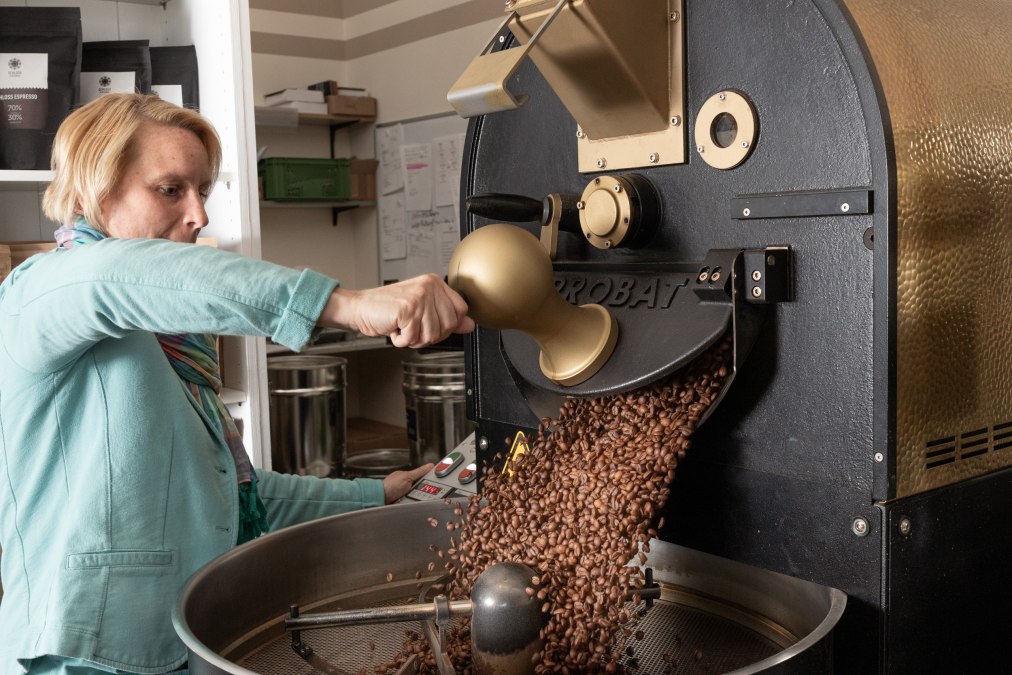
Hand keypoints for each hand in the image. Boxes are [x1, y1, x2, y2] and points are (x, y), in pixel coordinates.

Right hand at [322, 274, 475, 347]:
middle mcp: (429, 287)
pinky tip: (394, 329)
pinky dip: (401, 341)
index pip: (461, 311)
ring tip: (402, 327)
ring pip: (432, 335)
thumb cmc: (387, 309)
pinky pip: (413, 339)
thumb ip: (446, 316)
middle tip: (412, 328)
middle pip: (449, 325)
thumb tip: (470, 325)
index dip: (447, 326)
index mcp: (435, 283)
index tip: (429, 324)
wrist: (359, 308)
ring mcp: (419, 297)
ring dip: (414, 339)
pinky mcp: (407, 309)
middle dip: (430, 335)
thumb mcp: (421, 310)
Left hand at [383, 463, 433, 503]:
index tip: (439, 479)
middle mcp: (407, 485)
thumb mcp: (407, 477)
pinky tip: (412, 504)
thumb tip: (429, 465)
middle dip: (425, 491)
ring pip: (419, 497)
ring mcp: (406, 495)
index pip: (423, 475)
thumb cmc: (389, 486)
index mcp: (408, 476)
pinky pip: (414, 503)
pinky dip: (414, 504)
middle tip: (421, 491)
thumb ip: (419, 472)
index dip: (431, 478)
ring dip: (419, 498)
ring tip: (413, 498)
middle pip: (423, 488)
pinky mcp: (404, 503)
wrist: (380, 499)